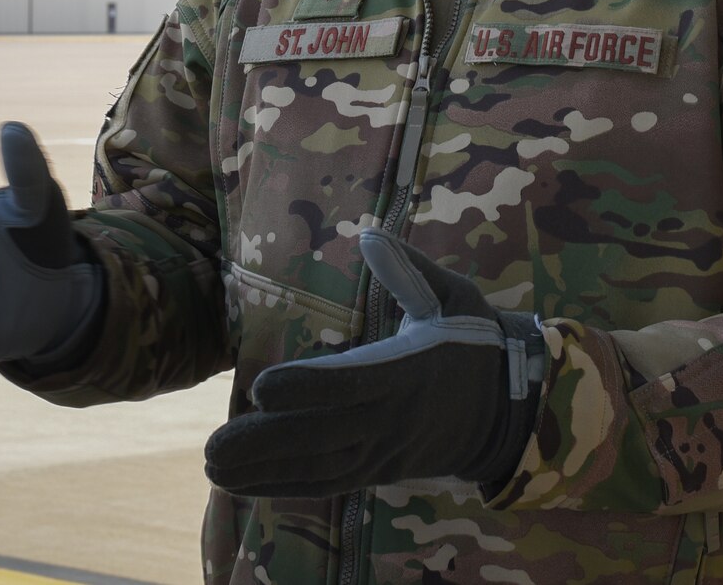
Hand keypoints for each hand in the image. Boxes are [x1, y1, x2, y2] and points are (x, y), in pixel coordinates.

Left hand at [204, 229, 541, 498]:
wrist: (509, 411)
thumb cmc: (473, 342)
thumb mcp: (454, 296)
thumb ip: (410, 269)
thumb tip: (370, 234)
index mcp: (407, 372)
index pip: (350, 384)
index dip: (305, 388)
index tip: (260, 387)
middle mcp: (391, 420)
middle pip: (323, 436)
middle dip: (267, 443)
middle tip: (214, 446)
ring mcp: (383, 452)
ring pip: (319, 466)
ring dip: (265, 469)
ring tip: (215, 466)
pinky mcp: (378, 471)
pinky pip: (327, 484)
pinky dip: (284, 487)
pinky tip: (243, 486)